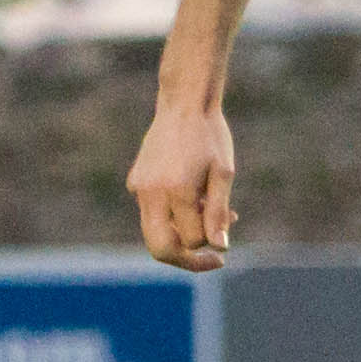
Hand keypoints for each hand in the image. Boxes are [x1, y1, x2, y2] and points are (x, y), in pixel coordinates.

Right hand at [128, 106, 235, 268]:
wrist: (184, 102)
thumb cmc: (210, 135)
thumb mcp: (223, 174)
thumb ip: (218, 213)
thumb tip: (220, 247)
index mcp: (177, 190)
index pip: (191, 240)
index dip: (210, 248)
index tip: (224, 250)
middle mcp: (151, 191)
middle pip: (159, 247)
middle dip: (186, 259)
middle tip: (211, 259)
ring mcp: (139, 186)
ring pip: (153, 232)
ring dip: (181, 235)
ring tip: (212, 218)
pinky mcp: (136, 181)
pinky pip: (152, 212)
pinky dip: (173, 217)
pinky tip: (197, 202)